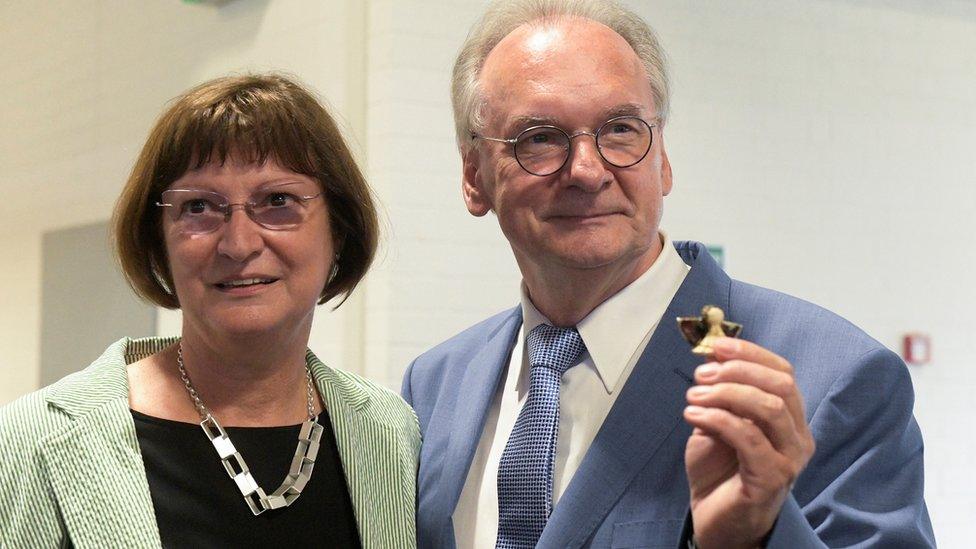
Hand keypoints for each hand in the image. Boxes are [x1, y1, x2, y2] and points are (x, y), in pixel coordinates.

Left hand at [683, 338, 814, 548]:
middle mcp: (798, 436)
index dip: (750, 353)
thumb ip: (720, 391)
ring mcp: (789, 459)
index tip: (715, 346)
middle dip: (737, 370)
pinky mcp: (772, 478)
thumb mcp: (716, 419)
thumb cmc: (718, 469)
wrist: (714, 518)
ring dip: (725, 393)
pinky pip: (748, 437)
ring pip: (768, 407)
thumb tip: (711, 354)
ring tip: (693, 396)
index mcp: (789, 417)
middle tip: (701, 374)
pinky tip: (693, 415)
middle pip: (780, 384)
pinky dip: (717, 418)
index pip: (782, 371)